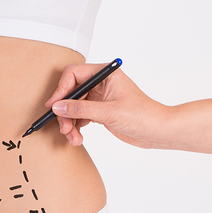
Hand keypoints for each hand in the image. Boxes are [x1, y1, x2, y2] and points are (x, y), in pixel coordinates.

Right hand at [45, 62, 163, 147]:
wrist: (158, 131)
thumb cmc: (143, 115)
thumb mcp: (109, 112)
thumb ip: (81, 110)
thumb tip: (57, 107)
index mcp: (105, 74)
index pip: (74, 74)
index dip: (61, 90)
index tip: (53, 107)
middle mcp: (101, 83)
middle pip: (71, 93)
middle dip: (65, 112)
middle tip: (64, 128)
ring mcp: (99, 97)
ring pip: (73, 107)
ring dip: (70, 123)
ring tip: (73, 138)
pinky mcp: (99, 111)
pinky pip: (80, 116)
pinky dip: (76, 127)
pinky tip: (78, 138)